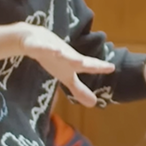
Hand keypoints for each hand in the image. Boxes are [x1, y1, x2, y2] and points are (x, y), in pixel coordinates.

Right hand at [0, 23, 116, 105]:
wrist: (34, 40)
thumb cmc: (55, 59)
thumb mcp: (67, 77)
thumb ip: (79, 89)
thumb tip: (93, 104)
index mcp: (73, 62)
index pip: (88, 66)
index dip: (99, 67)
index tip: (111, 67)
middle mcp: (65, 55)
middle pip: (75, 59)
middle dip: (83, 62)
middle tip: (93, 65)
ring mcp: (51, 48)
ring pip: (58, 51)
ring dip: (63, 54)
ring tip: (67, 55)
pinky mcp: (37, 45)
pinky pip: (41, 47)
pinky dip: (45, 49)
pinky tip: (51, 50)